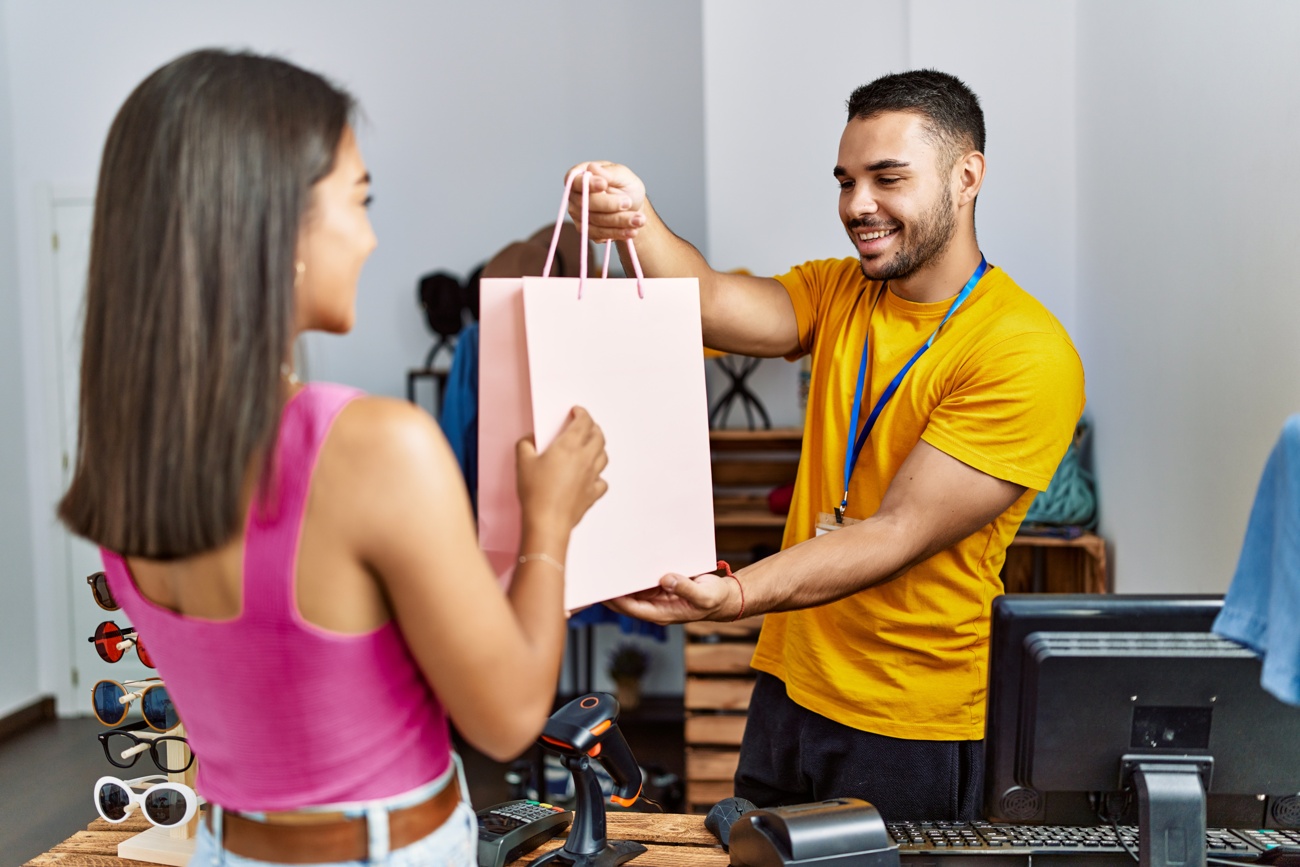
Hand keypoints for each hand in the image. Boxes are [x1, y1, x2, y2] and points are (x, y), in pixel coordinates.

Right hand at [516, 406, 607, 535]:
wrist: (548, 521)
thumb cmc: (536, 493)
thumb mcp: (523, 463)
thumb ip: (525, 444)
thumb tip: (529, 440)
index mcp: (569, 446)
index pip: (584, 422)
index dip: (582, 413)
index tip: (577, 412)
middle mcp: (585, 459)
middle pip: (599, 437)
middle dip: (594, 427)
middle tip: (586, 426)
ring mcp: (592, 477)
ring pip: (604, 456)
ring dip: (599, 448)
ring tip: (591, 447)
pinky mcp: (592, 494)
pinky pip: (602, 481)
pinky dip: (599, 476)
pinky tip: (592, 477)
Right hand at [564, 161, 647, 242]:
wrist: (633, 206)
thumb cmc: (625, 185)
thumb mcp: (623, 175)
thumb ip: (609, 173)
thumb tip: (592, 168)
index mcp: (581, 176)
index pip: (575, 181)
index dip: (588, 184)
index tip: (604, 184)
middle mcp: (576, 196)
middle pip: (585, 204)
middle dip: (608, 204)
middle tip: (628, 202)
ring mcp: (580, 215)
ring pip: (595, 221)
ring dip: (619, 221)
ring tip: (639, 219)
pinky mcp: (588, 231)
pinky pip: (600, 234)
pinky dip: (618, 233)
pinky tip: (632, 231)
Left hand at [604, 569, 735, 624]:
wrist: (723, 597)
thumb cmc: (714, 599)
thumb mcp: (704, 596)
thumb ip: (685, 588)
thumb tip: (666, 579)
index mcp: (662, 613)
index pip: (632, 608)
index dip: (616, 600)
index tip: (603, 589)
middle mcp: (655, 606)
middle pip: (626, 600)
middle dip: (612, 589)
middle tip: (597, 573)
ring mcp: (656, 597)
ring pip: (632, 589)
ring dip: (622, 579)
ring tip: (606, 563)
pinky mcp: (660, 586)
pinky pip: (642, 580)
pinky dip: (635, 572)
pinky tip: (627, 559)